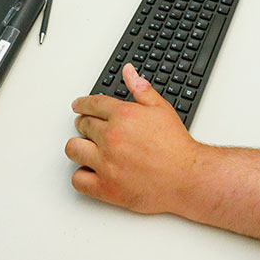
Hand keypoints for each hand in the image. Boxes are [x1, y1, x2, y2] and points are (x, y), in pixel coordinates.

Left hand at [66, 65, 198, 213]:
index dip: (83, 104)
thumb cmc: (176, 146)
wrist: (186, 177)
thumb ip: (141, 89)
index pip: (92, 104)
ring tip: (87, 149)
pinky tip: (90, 172)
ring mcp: (105, 163)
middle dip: (84, 125)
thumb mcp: (161, 109)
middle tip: (90, 129)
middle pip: (82, 125)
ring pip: (73, 149)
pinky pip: (78, 180)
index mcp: (122, 116)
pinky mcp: (105, 187)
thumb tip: (129, 71)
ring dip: (78, 147)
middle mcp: (110, 138)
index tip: (78, 106)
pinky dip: (81, 176)